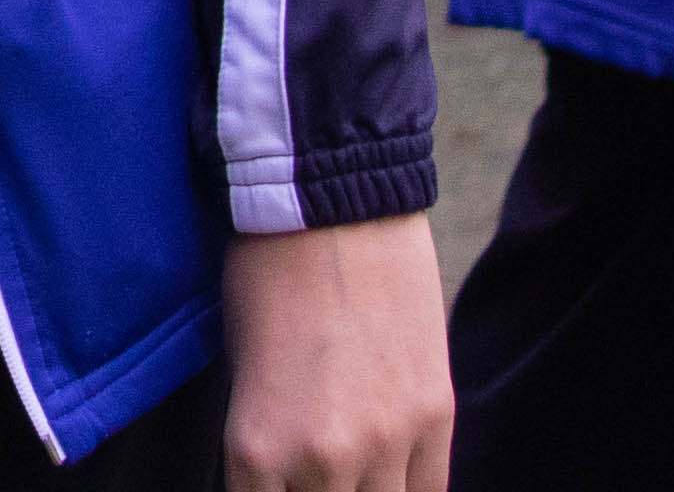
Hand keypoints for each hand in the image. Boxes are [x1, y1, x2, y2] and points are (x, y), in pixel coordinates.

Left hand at [220, 215, 452, 489]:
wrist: (332, 210)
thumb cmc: (262, 278)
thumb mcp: (237, 371)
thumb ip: (262, 442)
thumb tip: (276, 478)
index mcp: (256, 446)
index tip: (264, 482)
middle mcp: (323, 458)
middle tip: (303, 470)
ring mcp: (388, 442)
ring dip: (359, 491)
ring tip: (345, 468)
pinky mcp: (436, 417)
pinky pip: (429, 490)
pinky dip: (405, 487)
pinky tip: (385, 473)